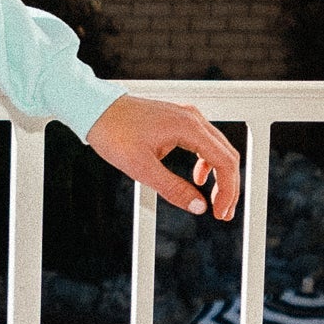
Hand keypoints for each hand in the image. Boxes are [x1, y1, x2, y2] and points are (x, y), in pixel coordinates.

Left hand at [86, 93, 240, 217]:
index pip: (225, 161)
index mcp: (189, 127)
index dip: (228, 190)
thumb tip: (199, 207)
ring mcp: (186, 116)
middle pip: (227, 155)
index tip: (221, 213)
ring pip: (217, 148)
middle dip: (229, 186)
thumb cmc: (113, 133)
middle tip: (223, 213)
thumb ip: (173, 188)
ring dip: (220, 175)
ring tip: (214, 201)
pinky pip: (203, 142)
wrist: (94, 109)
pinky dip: (206, 163)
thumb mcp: (142, 168)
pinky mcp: (178, 120)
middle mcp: (193, 118)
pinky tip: (198, 178)